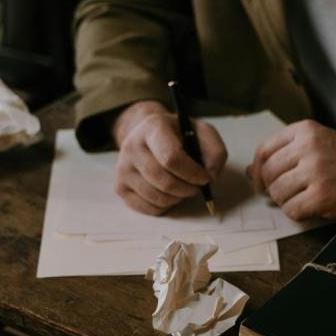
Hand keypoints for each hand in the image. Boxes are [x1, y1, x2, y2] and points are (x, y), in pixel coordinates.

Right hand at [112, 100, 227, 214]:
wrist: (147, 136)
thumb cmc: (179, 136)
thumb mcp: (202, 133)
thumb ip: (215, 151)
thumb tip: (211, 176)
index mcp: (153, 127)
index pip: (171, 158)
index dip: (192, 173)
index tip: (204, 177)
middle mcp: (132, 146)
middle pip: (165, 182)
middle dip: (188, 189)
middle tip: (196, 186)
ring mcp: (122, 168)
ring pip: (157, 198)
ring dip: (178, 198)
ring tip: (182, 187)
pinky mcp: (119, 186)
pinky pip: (148, 208)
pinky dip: (165, 206)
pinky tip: (168, 193)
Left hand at [246, 120, 335, 220]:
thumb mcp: (316, 145)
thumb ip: (284, 154)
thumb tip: (251, 172)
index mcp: (305, 130)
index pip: (264, 150)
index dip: (258, 170)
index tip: (261, 182)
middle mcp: (308, 148)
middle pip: (269, 174)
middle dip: (273, 189)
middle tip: (286, 194)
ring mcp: (315, 172)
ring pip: (278, 194)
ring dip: (286, 202)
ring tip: (302, 199)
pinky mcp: (322, 196)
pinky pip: (292, 210)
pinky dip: (297, 214)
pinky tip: (311, 208)